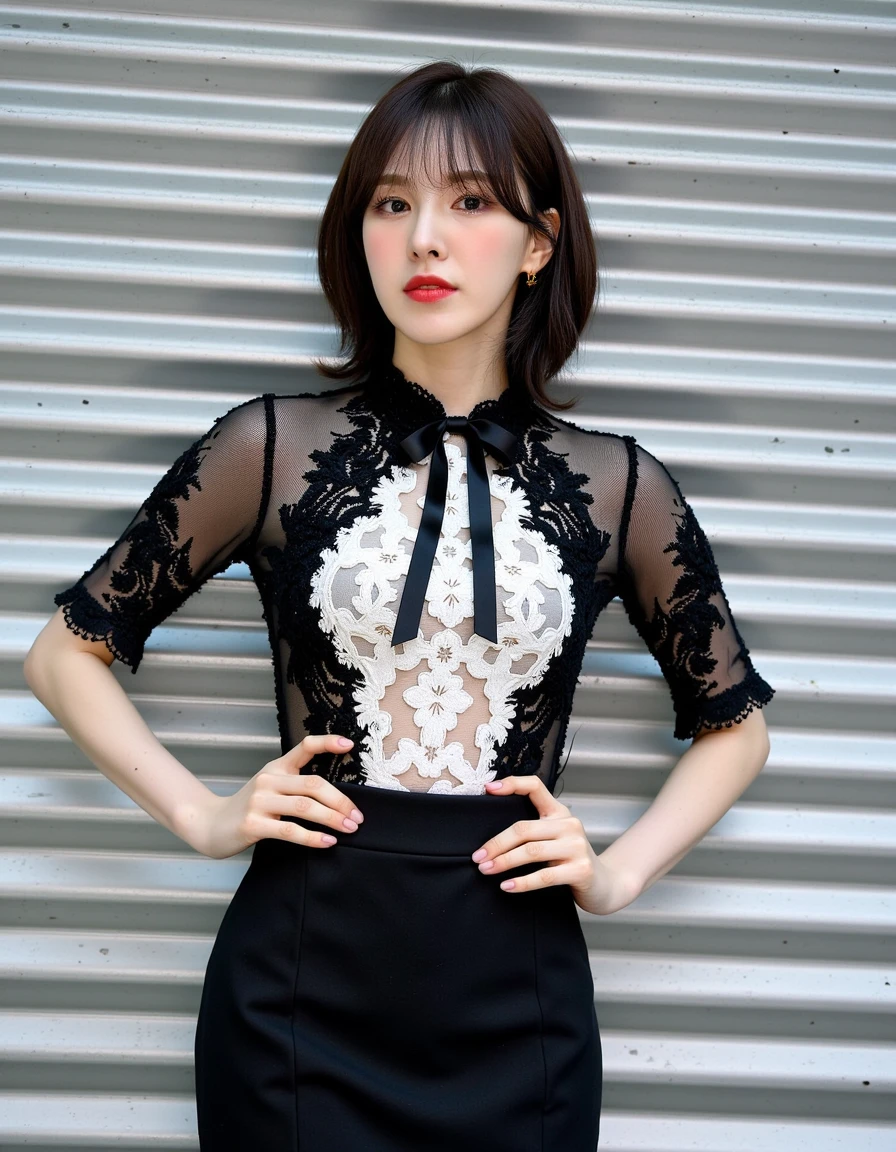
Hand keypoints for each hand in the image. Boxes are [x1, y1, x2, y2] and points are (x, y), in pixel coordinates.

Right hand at [188, 734, 364, 858]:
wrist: (210, 825)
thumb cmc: (250, 808)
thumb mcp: (270, 787)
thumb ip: (296, 785)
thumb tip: (338, 800)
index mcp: (276, 767)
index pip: (304, 747)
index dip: (327, 742)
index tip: (350, 745)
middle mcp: (269, 779)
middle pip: (313, 785)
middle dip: (340, 801)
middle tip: (357, 817)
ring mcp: (259, 802)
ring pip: (305, 807)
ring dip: (332, 819)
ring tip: (349, 829)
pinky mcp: (253, 824)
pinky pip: (290, 830)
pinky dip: (312, 837)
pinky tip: (328, 841)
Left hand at [473, 775, 640, 915]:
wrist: (605, 885)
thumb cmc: (570, 861)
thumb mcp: (555, 838)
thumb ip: (533, 831)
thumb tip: (491, 838)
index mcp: (559, 812)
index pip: (535, 786)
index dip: (512, 784)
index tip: (488, 789)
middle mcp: (569, 824)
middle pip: (524, 828)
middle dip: (496, 843)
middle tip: (478, 856)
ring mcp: (576, 846)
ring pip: (531, 851)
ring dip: (504, 862)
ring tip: (486, 870)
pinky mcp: (580, 870)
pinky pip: (544, 876)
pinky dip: (522, 883)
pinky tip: (507, 886)